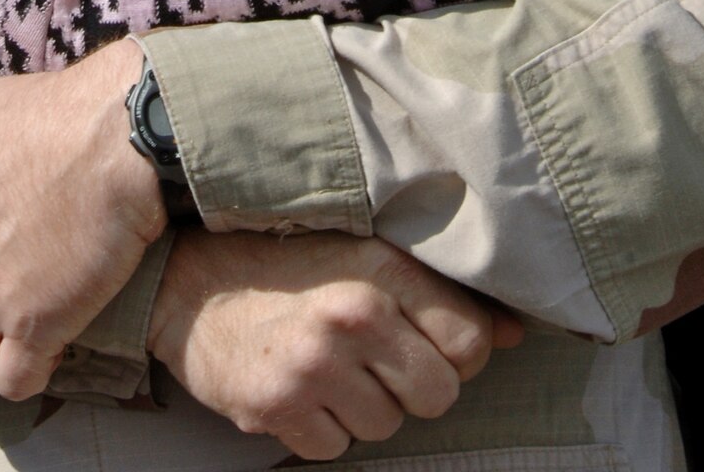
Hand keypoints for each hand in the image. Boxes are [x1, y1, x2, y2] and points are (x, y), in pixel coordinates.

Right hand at [150, 229, 522, 460]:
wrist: (190, 282)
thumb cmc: (286, 262)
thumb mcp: (364, 253)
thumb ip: (439, 291)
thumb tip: (514, 334)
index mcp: (381, 267)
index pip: (469, 342)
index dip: (454, 352)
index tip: (424, 342)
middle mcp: (352, 313)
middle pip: (437, 396)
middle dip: (412, 387)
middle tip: (374, 359)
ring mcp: (313, 365)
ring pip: (387, 428)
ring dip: (364, 407)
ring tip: (330, 367)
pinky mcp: (276, 408)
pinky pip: (335, 449)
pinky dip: (321, 428)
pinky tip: (301, 387)